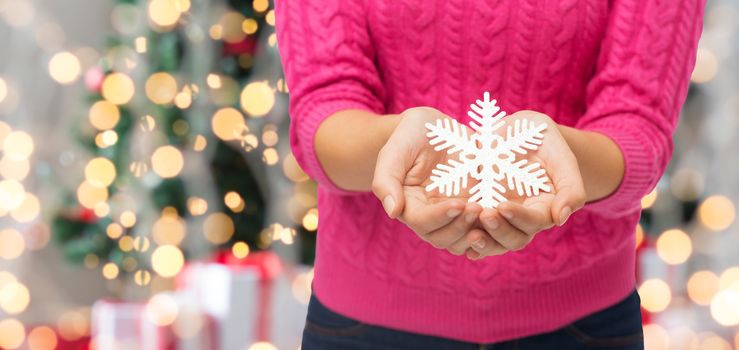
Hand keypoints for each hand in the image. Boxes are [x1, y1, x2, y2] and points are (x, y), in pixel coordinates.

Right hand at [372, 107, 481, 254]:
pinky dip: (490, 228)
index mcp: (407, 204)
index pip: (421, 222)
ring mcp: (451, 214)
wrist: (436, 127)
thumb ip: (386, 180)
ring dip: (475, 233)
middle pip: (441, 238)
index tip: (459, 203)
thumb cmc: (411, 134)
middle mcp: (428, 215)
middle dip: (460, 227)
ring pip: (461, 241)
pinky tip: (501, 214)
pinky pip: (481, 229)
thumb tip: (392, 212)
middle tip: (478, 207)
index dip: (439, 217)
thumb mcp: (395, 150)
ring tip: (489, 211)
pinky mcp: (471, 207)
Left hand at [464, 110, 585, 259]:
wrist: (509, 129)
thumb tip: (561, 219)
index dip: (520, 218)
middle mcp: (523, 217)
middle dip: (500, 231)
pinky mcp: (480, 211)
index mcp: (545, 205)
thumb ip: (570, 186)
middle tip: (485, 214)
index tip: (503, 206)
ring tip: (470, 234)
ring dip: (484, 242)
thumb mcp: (558, 151)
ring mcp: (500, 217)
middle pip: (515, 238)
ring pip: (494, 242)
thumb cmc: (538, 137)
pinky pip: (474, 233)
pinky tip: (460, 240)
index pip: (536, 222)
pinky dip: (467, 241)